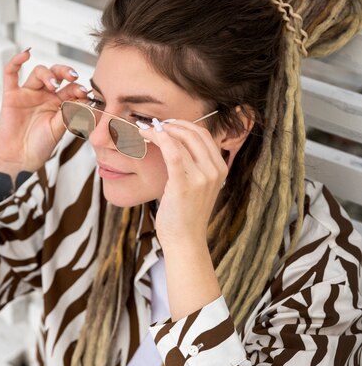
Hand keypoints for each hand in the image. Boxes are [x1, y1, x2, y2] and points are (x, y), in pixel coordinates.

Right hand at [0, 49, 88, 171]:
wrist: (19, 159)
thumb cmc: (40, 147)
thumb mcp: (59, 130)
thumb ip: (69, 114)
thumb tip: (86, 100)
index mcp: (59, 104)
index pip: (70, 88)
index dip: (78, 87)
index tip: (84, 92)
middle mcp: (44, 96)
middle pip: (56, 75)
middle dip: (65, 72)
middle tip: (73, 76)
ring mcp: (28, 94)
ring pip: (38, 73)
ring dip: (48, 75)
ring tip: (53, 85)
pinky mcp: (11, 96)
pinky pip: (11, 74)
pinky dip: (16, 61)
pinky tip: (25, 54)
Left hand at [140, 119, 227, 250]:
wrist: (185, 241)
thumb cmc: (186, 215)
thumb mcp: (199, 186)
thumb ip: (195, 166)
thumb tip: (177, 143)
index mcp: (220, 168)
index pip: (204, 135)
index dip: (184, 125)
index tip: (166, 125)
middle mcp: (214, 171)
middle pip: (194, 133)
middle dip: (171, 124)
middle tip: (153, 126)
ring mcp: (202, 178)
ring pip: (180, 140)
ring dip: (159, 131)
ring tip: (144, 131)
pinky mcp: (184, 185)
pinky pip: (172, 153)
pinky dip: (158, 139)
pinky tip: (145, 136)